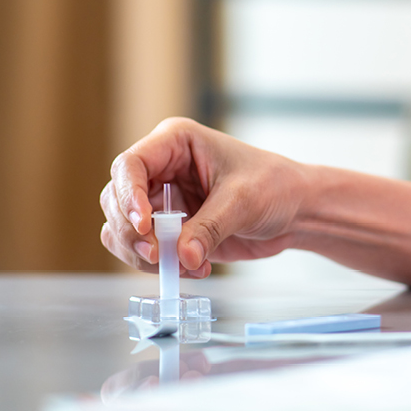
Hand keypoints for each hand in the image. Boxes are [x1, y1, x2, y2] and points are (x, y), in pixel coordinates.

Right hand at [100, 118, 307, 277]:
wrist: (295, 210)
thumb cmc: (274, 185)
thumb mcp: (243, 201)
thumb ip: (209, 228)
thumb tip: (183, 256)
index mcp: (176, 142)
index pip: (130, 164)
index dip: (128, 195)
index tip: (144, 225)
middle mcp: (161, 168)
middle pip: (116, 199)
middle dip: (133, 233)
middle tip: (159, 255)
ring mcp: (161, 199)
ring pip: (122, 229)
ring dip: (143, 254)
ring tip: (184, 266)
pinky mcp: (167, 228)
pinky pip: (141, 250)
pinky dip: (157, 265)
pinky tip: (192, 268)